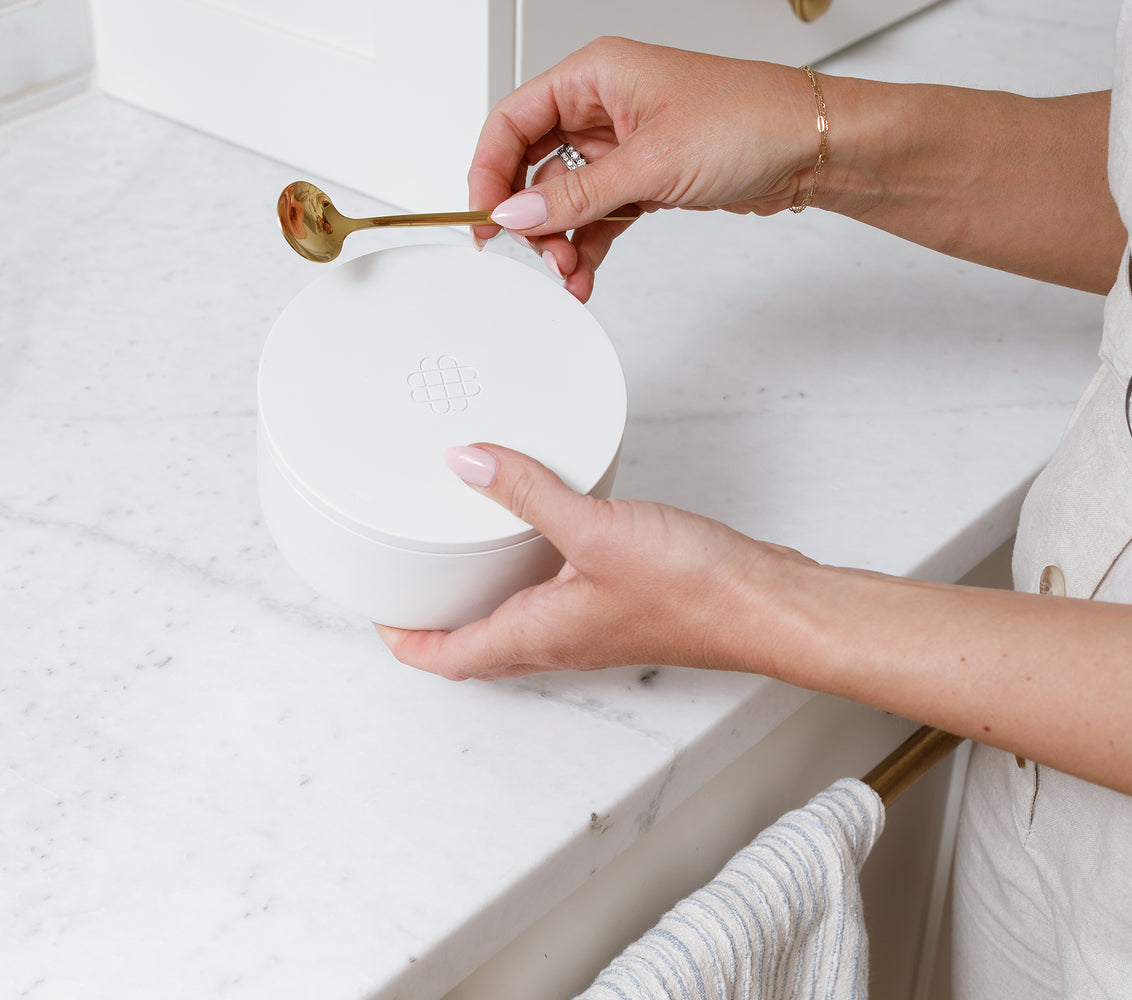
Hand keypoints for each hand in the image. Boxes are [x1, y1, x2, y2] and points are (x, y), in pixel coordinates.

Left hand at [376, 444, 815, 680]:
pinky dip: (526, 578)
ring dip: (479, 602)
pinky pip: (553, 602)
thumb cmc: (694, 588)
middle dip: (433, 625)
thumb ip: (527, 493)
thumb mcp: (595, 527)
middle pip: (474, 650)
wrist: (767, 604)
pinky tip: (535, 535)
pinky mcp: (618, 607)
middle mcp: (558, 641)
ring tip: (455, 558)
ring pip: (514, 626)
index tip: (377, 612)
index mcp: (538, 636)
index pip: (447, 658)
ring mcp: (589, 628)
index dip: (404, 641)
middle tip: (406, 586)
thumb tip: (467, 463)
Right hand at [470, 39, 819, 301]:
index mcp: (595, 75)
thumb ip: (576, 195)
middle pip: (532, 164)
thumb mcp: (650, 162)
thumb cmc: (751, 120)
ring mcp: (623, 144)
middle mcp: (603, 106)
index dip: (489, 171)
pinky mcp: (644, 179)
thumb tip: (517, 215)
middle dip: (528, 216)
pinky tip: (584, 272)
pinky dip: (587, 245)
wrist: (812, 147)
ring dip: (559, 240)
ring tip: (567, 272)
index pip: (513, 121)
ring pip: (564, 198)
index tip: (485, 218)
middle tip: (532, 254)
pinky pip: (596, 216)